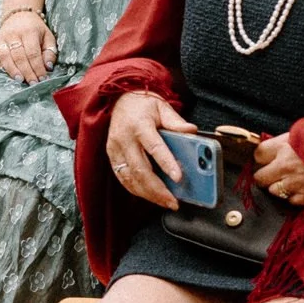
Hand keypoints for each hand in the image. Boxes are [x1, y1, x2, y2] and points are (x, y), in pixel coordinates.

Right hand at [0, 8, 57, 83]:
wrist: (19, 15)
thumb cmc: (36, 30)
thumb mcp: (48, 37)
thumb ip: (50, 52)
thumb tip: (48, 67)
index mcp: (29, 32)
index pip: (33, 53)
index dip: (38, 67)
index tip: (42, 79)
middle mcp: (14, 34)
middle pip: (19, 56)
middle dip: (26, 72)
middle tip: (32, 83)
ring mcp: (1, 38)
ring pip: (5, 56)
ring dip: (12, 69)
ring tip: (19, 79)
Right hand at [105, 91, 194, 207]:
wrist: (119, 100)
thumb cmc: (143, 105)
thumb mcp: (162, 107)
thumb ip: (176, 121)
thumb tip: (192, 131)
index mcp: (139, 125)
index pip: (154, 147)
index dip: (166, 163)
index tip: (178, 178)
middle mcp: (124, 138)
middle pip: (140, 169)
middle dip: (158, 189)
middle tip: (173, 202)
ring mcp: (115, 148)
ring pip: (130, 178)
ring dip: (148, 194)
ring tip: (165, 202)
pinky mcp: (111, 156)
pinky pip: (123, 178)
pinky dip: (136, 190)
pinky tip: (150, 196)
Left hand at [252, 132, 303, 205]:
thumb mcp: (302, 133)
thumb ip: (285, 141)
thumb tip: (273, 148)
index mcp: (282, 147)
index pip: (257, 154)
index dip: (262, 157)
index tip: (266, 159)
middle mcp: (284, 166)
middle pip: (259, 177)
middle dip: (264, 175)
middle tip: (272, 173)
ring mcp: (295, 183)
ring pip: (272, 191)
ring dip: (278, 187)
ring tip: (288, 181)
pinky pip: (291, 201)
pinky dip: (294, 196)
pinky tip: (300, 188)